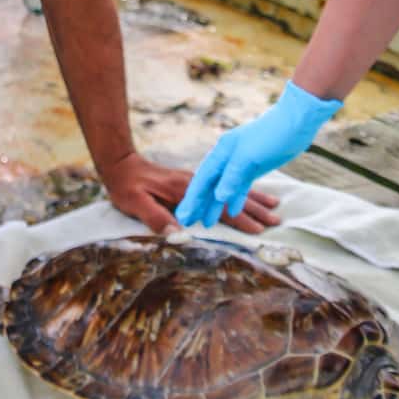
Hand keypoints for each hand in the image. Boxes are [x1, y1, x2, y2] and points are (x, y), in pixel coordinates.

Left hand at [100, 152, 280, 235]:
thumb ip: (155, 217)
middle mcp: (196, 182)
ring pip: (232, 188)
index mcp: (185, 189)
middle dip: (256, 210)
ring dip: (255, 199)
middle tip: (277, 222)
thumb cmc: (127, 188)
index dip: (238, 219)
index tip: (258, 231)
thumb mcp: (136, 203)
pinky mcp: (196, 179)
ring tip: (276, 207)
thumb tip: (176, 233)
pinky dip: (243, 189)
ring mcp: (198, 179)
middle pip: (232, 196)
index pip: (218, 206)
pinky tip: (254, 194)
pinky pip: (225, 183)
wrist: (121, 165)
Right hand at [176, 81, 341, 228]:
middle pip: (209, 185)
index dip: (193, 199)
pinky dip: (236, 199)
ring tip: (207, 223)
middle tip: (188, 222)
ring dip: (216, 205)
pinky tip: (232, 211)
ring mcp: (239, 163)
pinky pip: (240, 186)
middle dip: (198, 204)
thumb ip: (232, 176)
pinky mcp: (253, 167)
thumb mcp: (249, 156)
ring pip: (223, 188)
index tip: (184, 216)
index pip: (202, 180)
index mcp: (221, 152)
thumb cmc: (271, 134)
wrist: (296, 120)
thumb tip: (219, 196)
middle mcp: (226, 158)